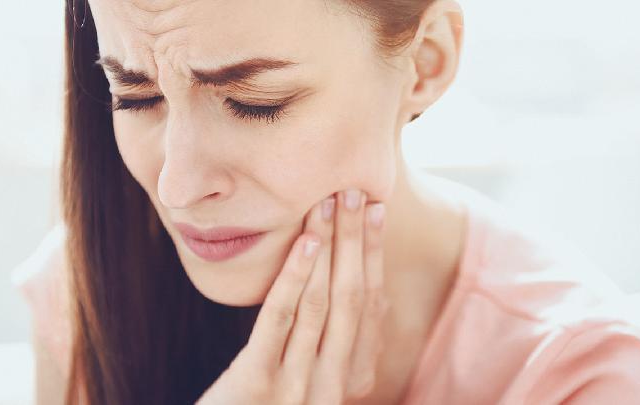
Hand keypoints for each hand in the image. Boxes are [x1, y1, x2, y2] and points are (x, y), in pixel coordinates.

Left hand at [196, 189, 388, 404]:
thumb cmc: (270, 401)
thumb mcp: (310, 373)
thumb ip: (331, 338)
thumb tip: (346, 275)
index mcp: (356, 375)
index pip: (372, 302)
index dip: (375, 252)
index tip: (378, 208)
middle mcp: (336, 382)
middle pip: (354, 295)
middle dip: (357, 239)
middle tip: (357, 191)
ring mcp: (301, 386)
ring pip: (323, 301)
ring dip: (331, 246)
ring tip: (330, 202)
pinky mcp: (261, 383)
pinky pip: (283, 319)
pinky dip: (296, 275)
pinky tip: (306, 241)